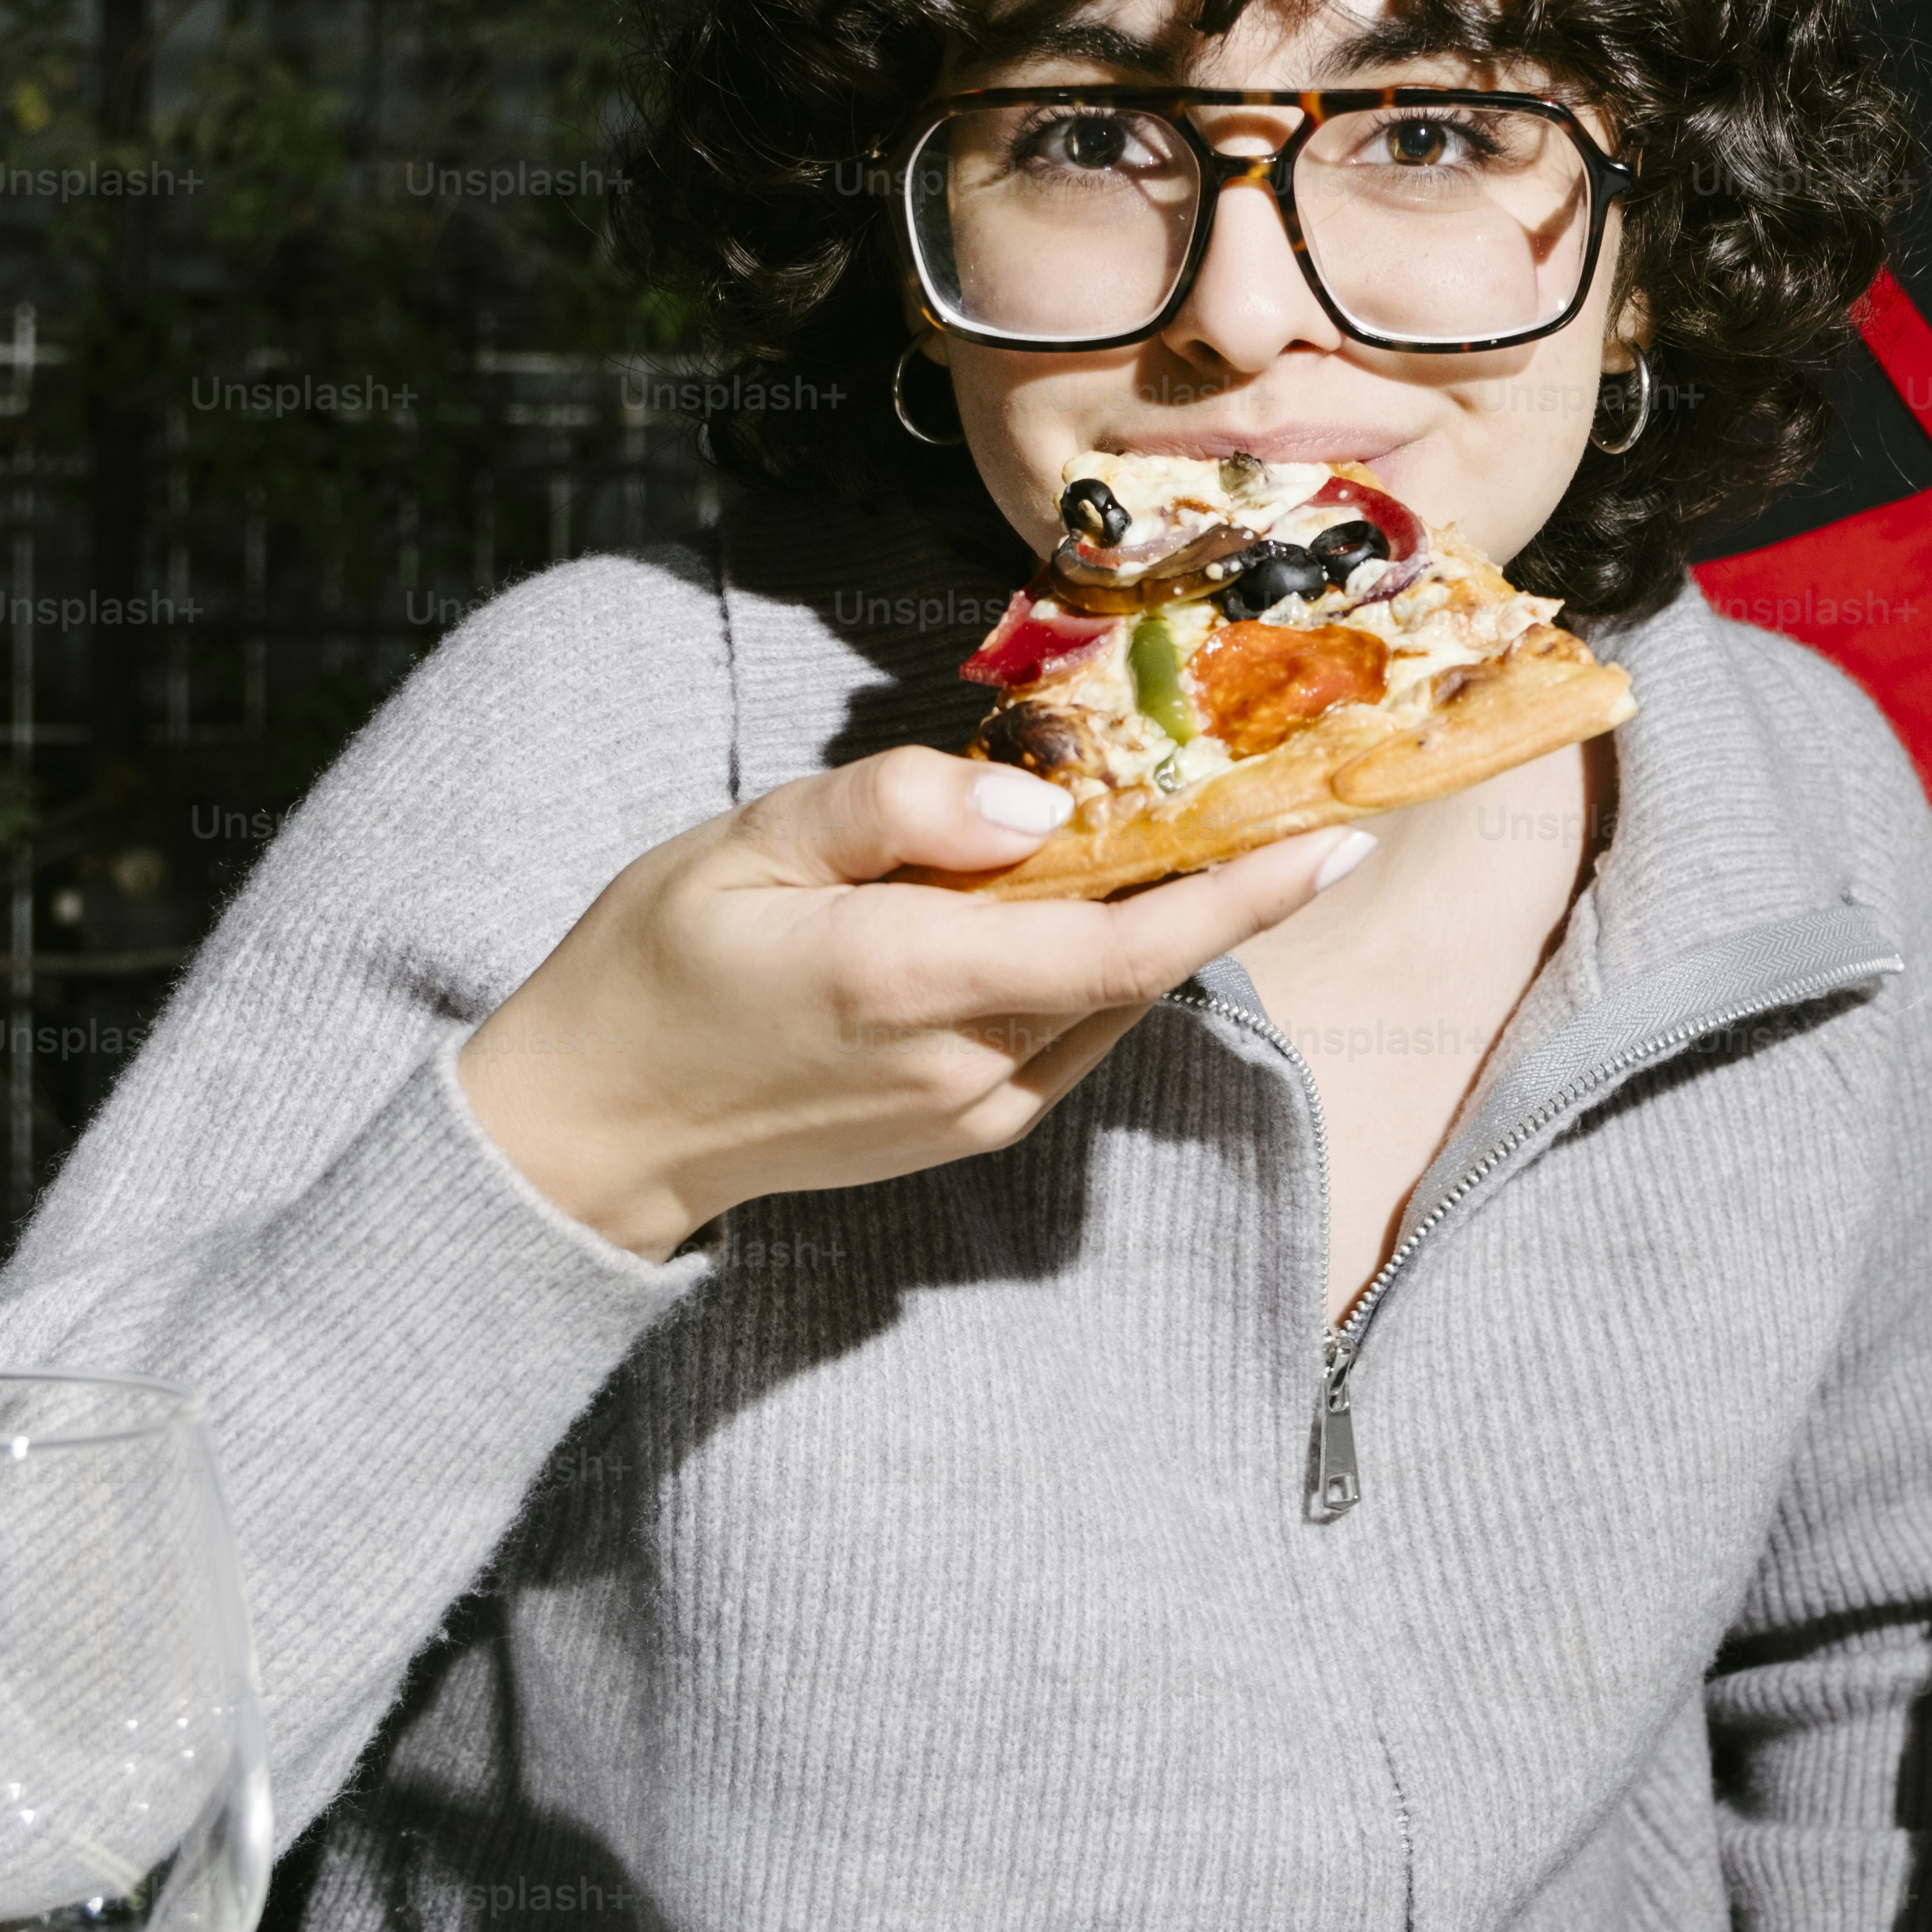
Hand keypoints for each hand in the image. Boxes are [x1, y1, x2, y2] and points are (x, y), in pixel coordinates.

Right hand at [458, 749, 1367, 1258]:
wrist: (593, 1128)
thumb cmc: (656, 963)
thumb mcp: (752, 840)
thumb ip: (900, 808)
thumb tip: (1038, 804)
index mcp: (911, 978)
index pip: (1123, 941)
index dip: (1243, 894)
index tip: (1338, 839)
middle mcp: (964, 1064)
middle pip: (1138, 969)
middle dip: (1225, 889)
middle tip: (1291, 799)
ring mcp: (972, 1112)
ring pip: (1111, 1006)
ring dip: (1161, 925)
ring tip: (1203, 832)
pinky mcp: (966, 1132)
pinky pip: (1069, 1037)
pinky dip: (1099, 968)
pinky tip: (1087, 903)